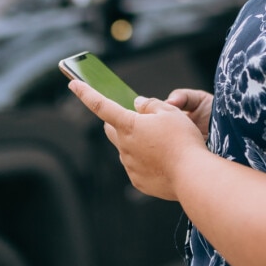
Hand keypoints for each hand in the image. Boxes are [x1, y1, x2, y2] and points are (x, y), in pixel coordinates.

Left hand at [69, 80, 207, 200]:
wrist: (192, 176)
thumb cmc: (182, 140)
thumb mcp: (170, 112)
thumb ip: (151, 105)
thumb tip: (138, 105)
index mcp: (128, 125)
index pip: (101, 105)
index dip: (85, 93)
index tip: (73, 83)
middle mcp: (124, 146)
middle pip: (111, 128)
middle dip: (118, 121)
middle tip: (137, 118)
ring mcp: (129, 166)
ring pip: (126, 148)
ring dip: (137, 142)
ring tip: (162, 144)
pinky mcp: (138, 181)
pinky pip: (137, 166)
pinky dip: (146, 160)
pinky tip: (164, 161)